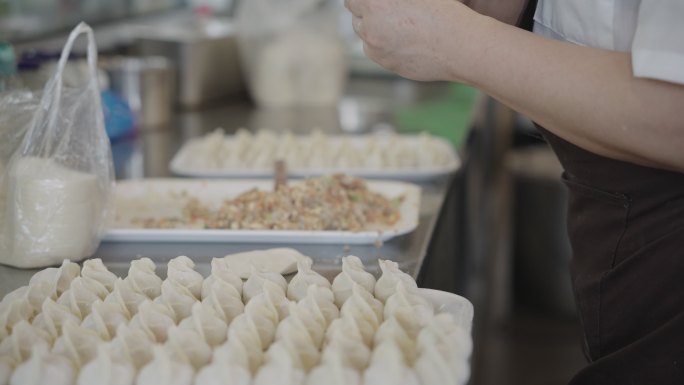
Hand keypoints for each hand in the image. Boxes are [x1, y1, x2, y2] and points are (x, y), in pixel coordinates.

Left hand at [345, 0, 480, 81]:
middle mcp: (371, 26)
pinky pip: (374, 51)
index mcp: (375, 3)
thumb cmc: (443, 12)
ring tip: (394, 22)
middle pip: (355, 15)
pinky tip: (400, 38)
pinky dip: (381, 44)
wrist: (458, 45)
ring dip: (372, 27)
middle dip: (365, 10)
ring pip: (363, 34)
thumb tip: (382, 2)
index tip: (372, 1)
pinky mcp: (385, 63)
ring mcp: (376, 48)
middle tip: (382, 8)